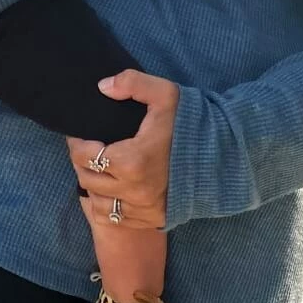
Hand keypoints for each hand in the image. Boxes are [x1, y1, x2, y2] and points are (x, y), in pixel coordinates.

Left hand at [67, 71, 178, 229]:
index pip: (84, 156)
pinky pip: (116, 219)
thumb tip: (102, 87)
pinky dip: (109, 206)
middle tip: (88, 149)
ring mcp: (144, 209)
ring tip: (100, 169)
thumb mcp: (165, 93)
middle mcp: (135, 190)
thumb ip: (132, 83)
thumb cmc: (192, 123)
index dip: (77, 144)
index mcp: (132, 160)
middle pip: (88, 180)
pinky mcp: (153, 219)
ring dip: (94, 186)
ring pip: (99, 203)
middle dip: (83, 163)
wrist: (225, 155)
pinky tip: (115, 190)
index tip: (80, 135)